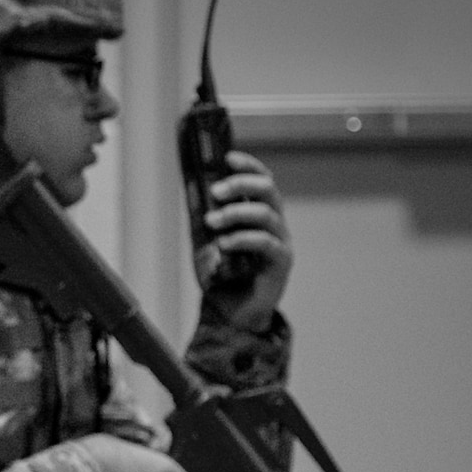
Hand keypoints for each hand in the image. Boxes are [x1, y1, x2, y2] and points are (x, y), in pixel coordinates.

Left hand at [194, 151, 291, 325]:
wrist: (231, 314)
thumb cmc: (221, 276)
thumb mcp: (206, 242)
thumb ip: (204, 220)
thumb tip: (190, 192)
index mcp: (259, 214)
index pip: (261, 181)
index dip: (248, 166)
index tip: (228, 157)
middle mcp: (274, 223)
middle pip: (268, 191)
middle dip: (242, 184)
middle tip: (217, 190)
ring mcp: (280, 241)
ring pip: (265, 214)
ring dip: (235, 213)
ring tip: (212, 221)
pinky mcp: (281, 262)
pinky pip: (265, 243)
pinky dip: (242, 239)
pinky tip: (223, 244)